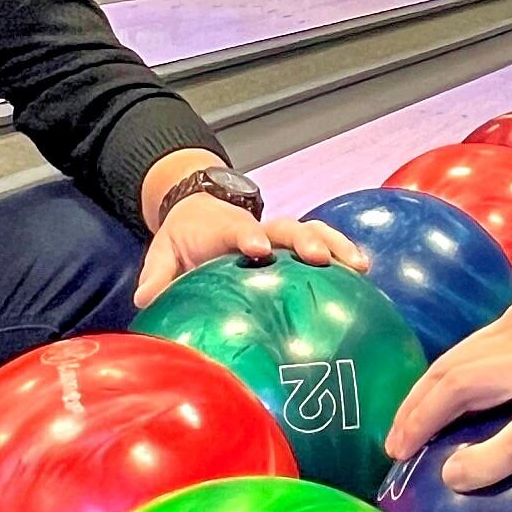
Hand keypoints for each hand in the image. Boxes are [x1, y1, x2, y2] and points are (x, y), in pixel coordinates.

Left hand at [134, 193, 367, 308]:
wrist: (199, 211)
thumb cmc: (183, 240)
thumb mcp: (162, 255)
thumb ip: (157, 277)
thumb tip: (147, 301)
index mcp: (223, 230)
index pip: (238, 230)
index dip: (248, 236)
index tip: (259, 249)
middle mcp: (258, 230)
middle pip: (286, 228)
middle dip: (304, 240)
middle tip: (319, 258)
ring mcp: (280, 237)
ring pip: (311, 232)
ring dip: (335, 245)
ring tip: (359, 265)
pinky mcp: (294, 247)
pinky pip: (324, 246)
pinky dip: (343, 254)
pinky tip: (364, 274)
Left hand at [385, 300, 511, 490]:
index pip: (463, 351)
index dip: (430, 384)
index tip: (412, 413)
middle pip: (450, 369)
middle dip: (414, 405)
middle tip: (394, 441)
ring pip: (462, 388)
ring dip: (425, 421)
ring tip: (404, 452)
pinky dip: (480, 459)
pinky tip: (460, 476)